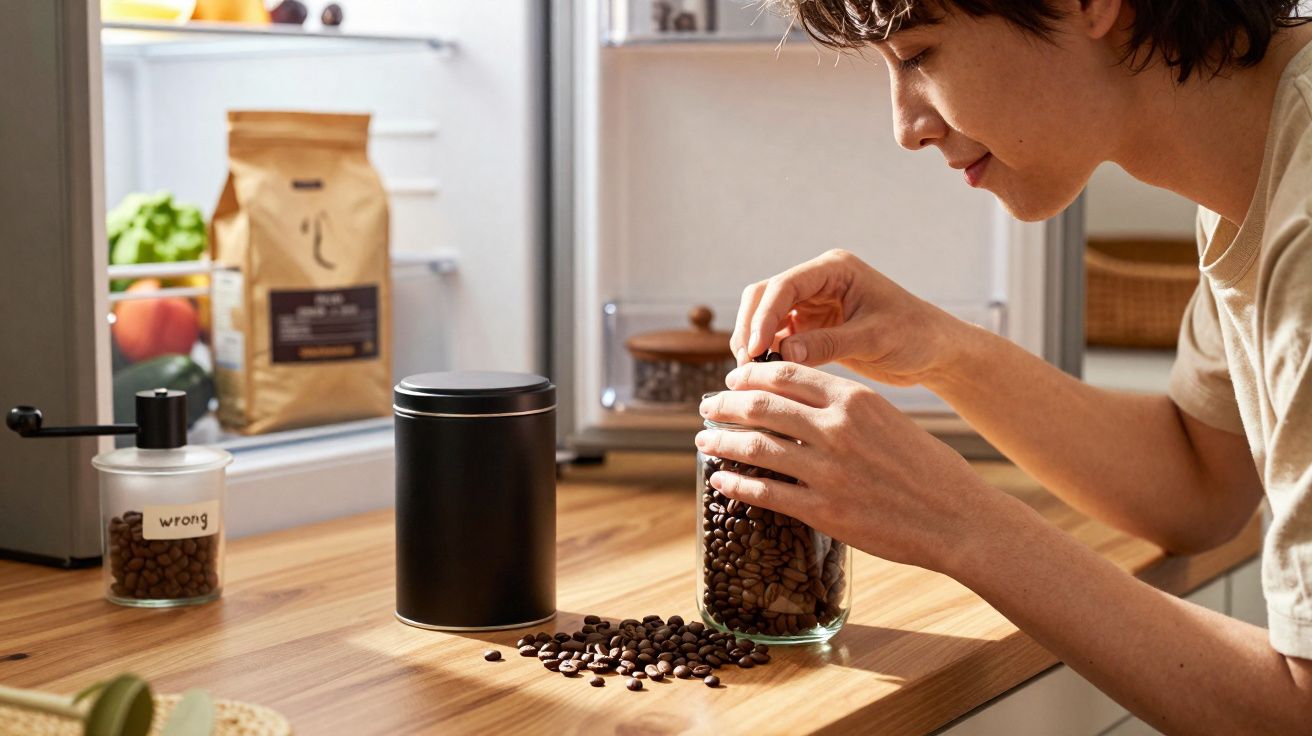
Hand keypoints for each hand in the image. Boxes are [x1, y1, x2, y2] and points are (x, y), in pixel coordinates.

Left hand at [696, 361, 1008, 571]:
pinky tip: (722, 479)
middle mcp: (837, 429)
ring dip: (721, 441)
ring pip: (756, 447)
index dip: (752, 374)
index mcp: (855, 400)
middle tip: (708, 405)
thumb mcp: (890, 422)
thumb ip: (848, 411)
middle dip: (726, 403)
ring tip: (704, 439)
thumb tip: (807, 408)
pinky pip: (765, 492)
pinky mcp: (824, 510)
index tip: (734, 378)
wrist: (958, 519)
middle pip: (763, 406)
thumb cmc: (930, 471)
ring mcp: (828, 471)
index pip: (787, 374)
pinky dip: (737, 483)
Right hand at [731, 249, 966, 386]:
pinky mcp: (813, 327)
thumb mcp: (874, 338)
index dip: (763, 316)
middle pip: (766, 296)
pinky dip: (770, 354)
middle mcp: (819, 282)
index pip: (785, 285)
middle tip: (745, 365)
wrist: (937, 352)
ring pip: (767, 317)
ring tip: (750, 375)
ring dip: (756, 342)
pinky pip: (779, 337)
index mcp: (835, 270)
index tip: (754, 349)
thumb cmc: (915, 336)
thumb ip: (828, 344)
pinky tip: (766, 377)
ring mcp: (814, 304)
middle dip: (751, 327)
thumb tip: (782, 354)